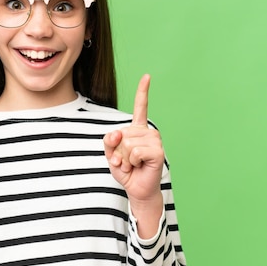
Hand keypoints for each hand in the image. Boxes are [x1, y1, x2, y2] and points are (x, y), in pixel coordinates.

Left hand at [104, 74, 163, 208]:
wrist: (136, 189)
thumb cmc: (126, 171)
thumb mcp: (111, 154)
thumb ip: (109, 141)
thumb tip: (117, 133)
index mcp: (137, 129)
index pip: (141, 107)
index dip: (143, 91)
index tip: (147, 76)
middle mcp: (148, 132)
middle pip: (121, 134)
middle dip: (117, 151)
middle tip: (126, 161)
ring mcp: (154, 140)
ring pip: (126, 143)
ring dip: (124, 158)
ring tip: (132, 164)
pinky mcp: (157, 151)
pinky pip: (135, 151)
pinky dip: (131, 162)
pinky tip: (139, 166)